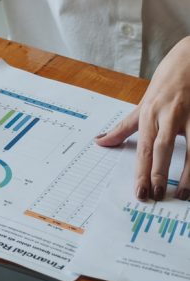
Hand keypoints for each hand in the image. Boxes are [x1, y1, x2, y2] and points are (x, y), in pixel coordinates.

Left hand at [96, 36, 189, 200]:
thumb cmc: (165, 84)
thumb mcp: (142, 104)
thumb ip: (123, 127)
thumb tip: (100, 142)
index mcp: (150, 115)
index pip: (143, 149)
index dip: (141, 172)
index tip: (140, 193)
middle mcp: (169, 115)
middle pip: (162, 148)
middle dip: (159, 174)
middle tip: (156, 196)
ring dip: (189, 174)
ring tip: (184, 194)